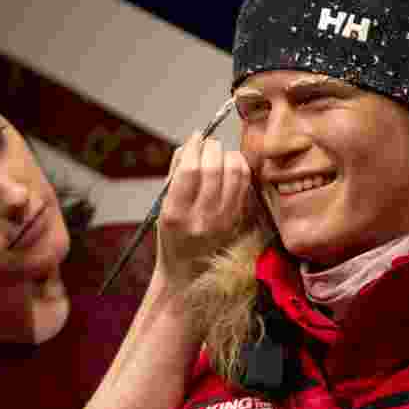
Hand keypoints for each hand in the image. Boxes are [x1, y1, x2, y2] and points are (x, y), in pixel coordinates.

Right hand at [155, 131, 251, 289]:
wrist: (187, 271)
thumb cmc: (172, 235)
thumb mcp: (163, 206)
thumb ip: (175, 173)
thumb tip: (192, 142)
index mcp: (176, 214)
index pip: (190, 170)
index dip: (193, 147)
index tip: (195, 138)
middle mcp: (202, 218)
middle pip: (214, 168)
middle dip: (211, 147)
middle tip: (207, 144)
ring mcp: (224, 220)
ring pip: (235, 172)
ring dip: (228, 154)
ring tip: (219, 154)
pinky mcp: (238, 220)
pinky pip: (245, 183)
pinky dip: (240, 167)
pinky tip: (231, 166)